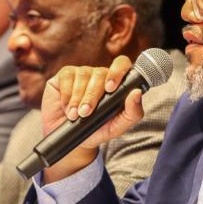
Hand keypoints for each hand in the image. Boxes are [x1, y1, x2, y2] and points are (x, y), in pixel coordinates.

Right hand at [41, 55, 144, 182]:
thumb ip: (133, 112)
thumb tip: (137, 93)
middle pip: (100, 74)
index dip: (117, 72)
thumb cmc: (96, 130)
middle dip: (92, 96)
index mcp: (116, 83)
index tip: (110, 88)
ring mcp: (82, 73)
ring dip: (78, 99)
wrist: (70, 139)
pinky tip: (66, 107)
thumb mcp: (117, 127)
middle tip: (86, 113)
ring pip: (83, 77)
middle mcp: (100, 75)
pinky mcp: (65, 75)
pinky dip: (67, 95)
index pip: (122, 64)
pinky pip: (67, 78)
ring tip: (74, 115)